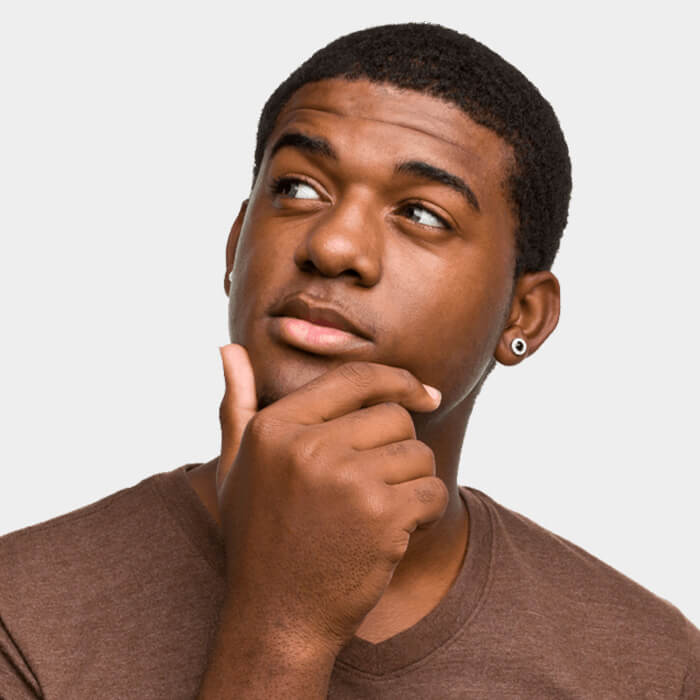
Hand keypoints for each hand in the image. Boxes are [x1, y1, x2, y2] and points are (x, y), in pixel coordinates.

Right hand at [216, 343, 446, 655]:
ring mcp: (345, 479)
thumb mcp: (235, 468)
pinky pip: (433, 491)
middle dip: (398, 448)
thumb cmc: (258, 539)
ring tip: (379, 511)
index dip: (398, 380)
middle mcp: (307, 445)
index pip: (355, 378)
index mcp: (275, 427)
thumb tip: (228, 349)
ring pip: (418, 453)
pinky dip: (427, 512)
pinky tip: (397, 532)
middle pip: (394, 416)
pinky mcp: (381, 515)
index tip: (423, 393)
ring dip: (413, 482)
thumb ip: (235, 406)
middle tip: (378, 483)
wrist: (277, 619)